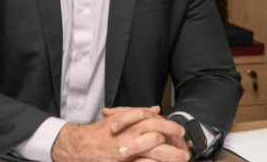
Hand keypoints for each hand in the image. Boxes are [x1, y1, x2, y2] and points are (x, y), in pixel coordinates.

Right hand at [51, 107, 189, 161]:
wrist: (81, 146)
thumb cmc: (100, 132)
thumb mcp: (119, 117)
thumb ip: (138, 113)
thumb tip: (156, 109)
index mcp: (131, 123)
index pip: (157, 122)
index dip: (172, 127)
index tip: (181, 133)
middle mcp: (130, 135)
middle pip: (159, 136)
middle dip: (176, 143)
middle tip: (185, 149)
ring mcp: (128, 151)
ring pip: (156, 153)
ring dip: (171, 157)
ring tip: (181, 158)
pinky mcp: (125, 161)